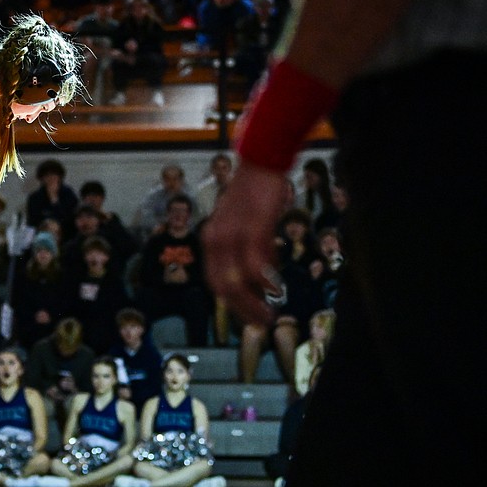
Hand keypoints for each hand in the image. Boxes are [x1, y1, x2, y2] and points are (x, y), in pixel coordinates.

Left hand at [202, 161, 288, 325]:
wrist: (260, 162)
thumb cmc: (254, 194)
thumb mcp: (242, 224)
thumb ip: (246, 249)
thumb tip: (261, 278)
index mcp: (210, 240)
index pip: (214, 282)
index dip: (230, 304)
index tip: (247, 317)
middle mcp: (216, 240)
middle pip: (223, 286)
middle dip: (242, 310)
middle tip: (261, 324)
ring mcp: (233, 234)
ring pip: (238, 279)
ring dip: (254, 302)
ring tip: (270, 315)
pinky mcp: (253, 226)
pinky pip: (256, 261)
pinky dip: (265, 280)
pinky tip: (276, 290)